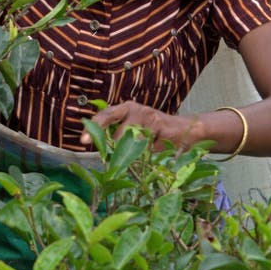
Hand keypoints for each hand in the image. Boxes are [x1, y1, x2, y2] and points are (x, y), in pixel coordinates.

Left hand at [80, 100, 202, 151]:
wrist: (187, 130)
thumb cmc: (156, 134)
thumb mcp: (136, 132)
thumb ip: (120, 137)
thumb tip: (102, 154)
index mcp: (126, 109)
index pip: (105, 115)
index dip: (93, 127)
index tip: (83, 141)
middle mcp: (136, 109)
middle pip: (118, 135)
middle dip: (121, 151)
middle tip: (125, 160)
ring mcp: (148, 115)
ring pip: (133, 143)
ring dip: (139, 154)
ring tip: (149, 150)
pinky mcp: (160, 125)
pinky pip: (148, 147)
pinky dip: (152, 153)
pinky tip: (160, 148)